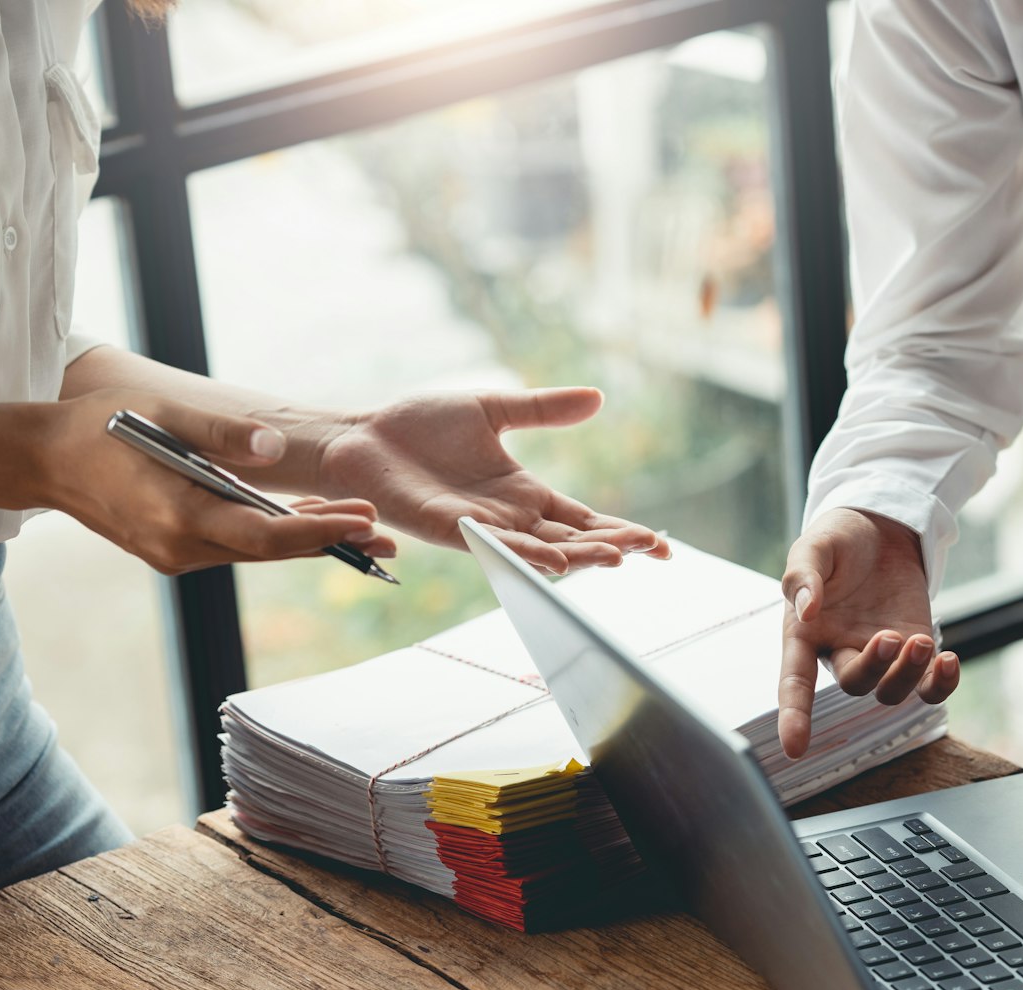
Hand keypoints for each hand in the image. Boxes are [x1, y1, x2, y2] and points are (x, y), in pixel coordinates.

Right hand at [38, 392, 397, 575]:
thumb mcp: (163, 414)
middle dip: (328, 540)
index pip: (263, 536)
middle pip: (269, 550)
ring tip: (361, 529)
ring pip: (254, 551)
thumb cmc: (99, 428)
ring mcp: (175, 555)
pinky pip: (235, 546)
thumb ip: (222, 432)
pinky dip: (272, 534)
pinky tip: (308, 521)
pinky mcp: (174, 551)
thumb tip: (276, 448)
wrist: (43, 460)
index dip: (318, 531)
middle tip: (386, 535)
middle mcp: (178, 548)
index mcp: (175, 517)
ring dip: (304, 539)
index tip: (363, 521)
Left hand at [301, 388, 669, 572]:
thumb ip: (543, 409)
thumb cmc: (419, 425)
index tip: (660, 542)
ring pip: (542, 549)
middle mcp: (509, 517)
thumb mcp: (493, 407)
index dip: (621, 530)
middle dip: (615, 545)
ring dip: (581, 555)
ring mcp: (482, 527)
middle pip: (574, 539)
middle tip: (655, 550)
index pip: (584, 518)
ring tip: (618, 557)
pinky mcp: (451, 529)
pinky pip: (496, 546)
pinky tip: (558, 558)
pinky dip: (529, 554)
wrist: (362, 436)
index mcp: (523, 492)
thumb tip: (598, 397)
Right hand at [777, 508, 960, 758]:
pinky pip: (929, 686)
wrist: (880, 527)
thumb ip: (802, 576)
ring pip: (891, 691)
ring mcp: (879, 655)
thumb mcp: (813, 546)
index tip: (794, 748)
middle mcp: (840, 652)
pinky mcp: (914, 650)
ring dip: (908, 674)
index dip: (793, 715)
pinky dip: (941, 684)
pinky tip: (950, 661)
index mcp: (804, 634)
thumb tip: (805, 609)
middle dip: (873, 668)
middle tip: (889, 638)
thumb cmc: (838, 540)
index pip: (794, 681)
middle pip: (854, 684)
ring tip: (920, 640)